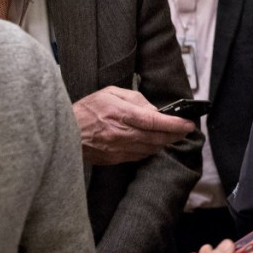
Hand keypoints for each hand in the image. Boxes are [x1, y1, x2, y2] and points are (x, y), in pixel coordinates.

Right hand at [72, 86, 194, 164]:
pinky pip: (140, 156)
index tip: (188, 124)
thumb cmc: (86, 110)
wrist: (64, 132)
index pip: (155, 121)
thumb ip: (135, 99)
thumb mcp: (110, 93)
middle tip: (185, 129)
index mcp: (121, 114)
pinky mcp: (115, 159)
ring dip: (165, 143)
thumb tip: (154, 110)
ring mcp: (119, 149)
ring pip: (152, 149)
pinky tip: (154, 143)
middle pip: (158, 138)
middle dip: (176, 134)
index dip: (175, 124)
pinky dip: (151, 149)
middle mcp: (122, 134)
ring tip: (172, 135)